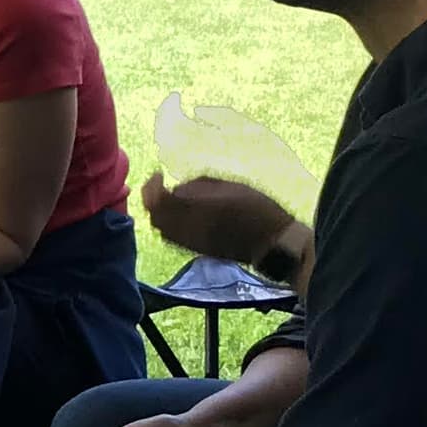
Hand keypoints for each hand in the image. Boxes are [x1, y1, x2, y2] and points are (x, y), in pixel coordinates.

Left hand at [141, 171, 298, 271]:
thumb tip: (177, 187)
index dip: (152, 186)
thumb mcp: (231, 186)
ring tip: (171, 201)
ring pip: (161, 229)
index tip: (159, 174)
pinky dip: (168, 226)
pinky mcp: (197, 251)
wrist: (274, 242)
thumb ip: (199, 184)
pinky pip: (172, 238)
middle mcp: (190, 228)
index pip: (159, 200)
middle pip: (155, 216)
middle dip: (153, 199)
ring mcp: (192, 243)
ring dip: (160, 213)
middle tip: (162, 186)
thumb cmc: (258, 208)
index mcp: (199, 208)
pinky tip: (181, 216)